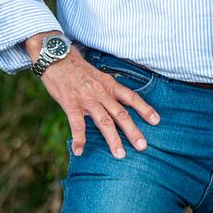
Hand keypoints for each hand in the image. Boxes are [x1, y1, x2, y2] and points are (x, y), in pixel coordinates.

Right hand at [24, 34, 159, 158]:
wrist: (57, 56)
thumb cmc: (76, 68)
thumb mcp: (97, 75)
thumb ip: (105, 90)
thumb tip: (114, 102)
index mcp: (109, 85)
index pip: (131, 97)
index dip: (144, 109)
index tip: (156, 121)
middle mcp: (101, 93)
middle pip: (121, 114)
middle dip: (133, 131)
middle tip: (143, 146)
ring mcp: (87, 99)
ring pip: (104, 122)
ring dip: (113, 139)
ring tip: (120, 155)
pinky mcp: (71, 104)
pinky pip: (76, 124)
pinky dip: (79, 138)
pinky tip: (79, 151)